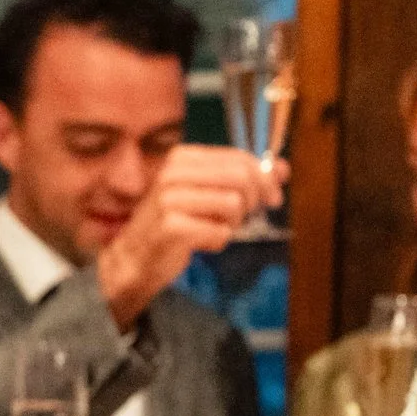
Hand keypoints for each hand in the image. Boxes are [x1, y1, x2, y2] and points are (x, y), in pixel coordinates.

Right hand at [95, 145, 286, 325]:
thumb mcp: (207, 193)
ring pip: (233, 204)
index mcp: (183, 157)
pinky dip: (218, 240)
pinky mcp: (171, 227)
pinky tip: (202, 242)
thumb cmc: (173, 223)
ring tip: (216, 228)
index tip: (272, 197)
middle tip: (246, 216)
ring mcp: (169, 199)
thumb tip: (283, 169)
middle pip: (241, 178)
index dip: (265, 178)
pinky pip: (219, 232)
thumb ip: (244, 178)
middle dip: (253, 201)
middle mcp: (173, 173)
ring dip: (234, 223)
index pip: (239, 158)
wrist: (134, 258)